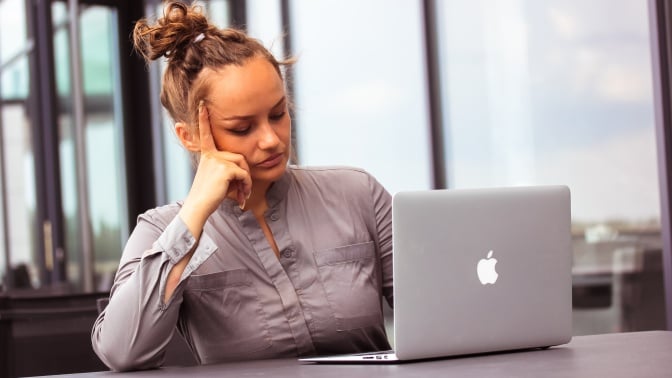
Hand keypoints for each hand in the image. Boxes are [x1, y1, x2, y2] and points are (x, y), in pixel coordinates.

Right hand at [178, 101, 251, 237]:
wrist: (198, 208)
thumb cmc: (209, 198)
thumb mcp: (219, 181)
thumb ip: (229, 171)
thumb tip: (246, 176)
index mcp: (207, 156)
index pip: (205, 134)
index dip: (203, 119)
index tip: (202, 104)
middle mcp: (211, 155)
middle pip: (239, 157)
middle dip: (245, 175)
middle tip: (243, 193)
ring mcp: (217, 160)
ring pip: (243, 166)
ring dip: (246, 182)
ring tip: (242, 196)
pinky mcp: (224, 169)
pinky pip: (244, 174)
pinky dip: (246, 186)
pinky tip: (241, 197)